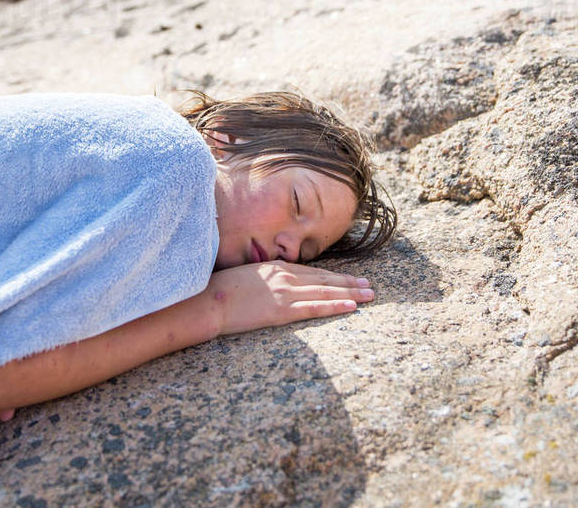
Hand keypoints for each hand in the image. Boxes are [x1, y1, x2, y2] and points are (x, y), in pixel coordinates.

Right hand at [204, 261, 374, 336]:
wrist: (208, 300)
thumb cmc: (222, 290)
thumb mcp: (249, 276)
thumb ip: (267, 278)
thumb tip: (278, 284)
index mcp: (278, 267)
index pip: (314, 272)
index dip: (335, 276)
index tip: (352, 278)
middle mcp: (286, 276)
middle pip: (325, 280)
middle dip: (349, 283)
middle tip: (369, 285)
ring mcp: (285, 292)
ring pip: (325, 292)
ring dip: (350, 293)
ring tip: (369, 295)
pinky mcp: (281, 310)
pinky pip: (314, 308)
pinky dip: (335, 306)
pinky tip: (351, 306)